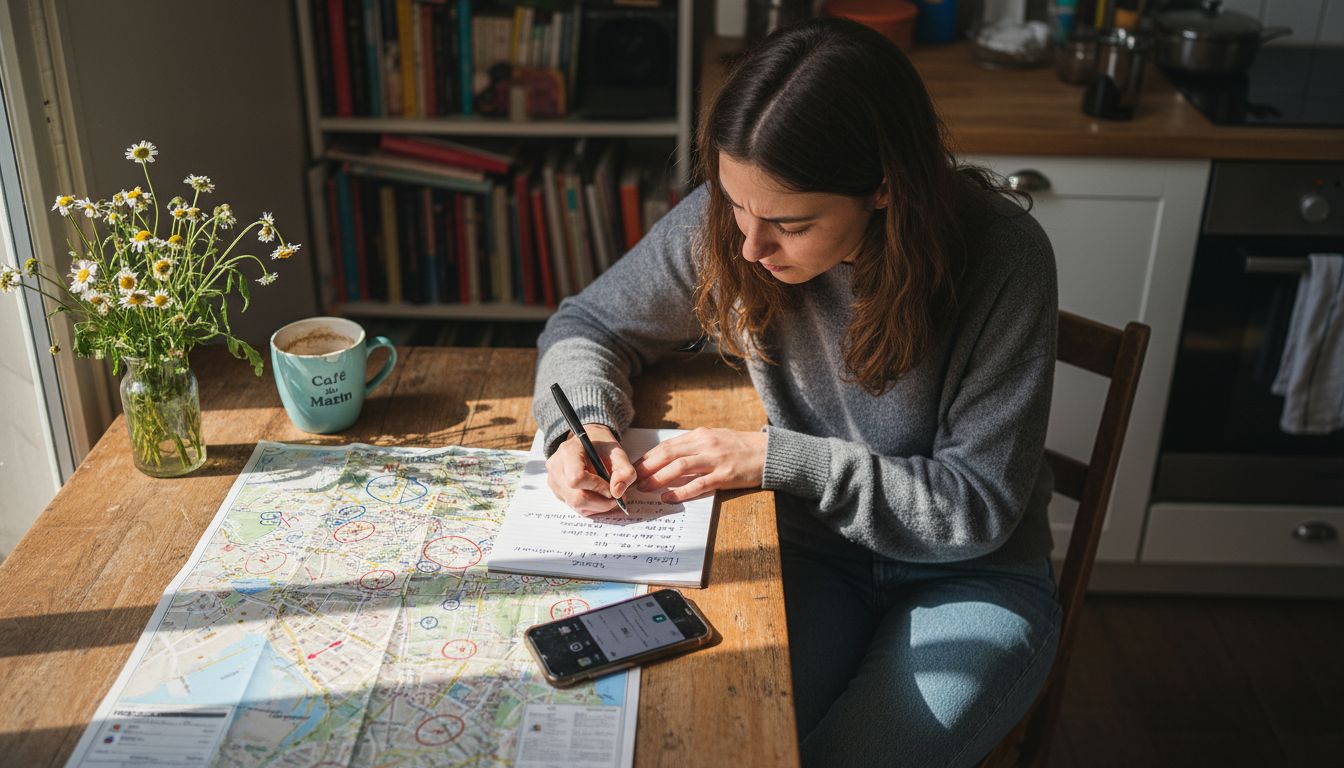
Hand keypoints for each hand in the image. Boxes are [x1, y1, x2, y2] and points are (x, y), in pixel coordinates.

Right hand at [545, 424, 636, 516]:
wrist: (586, 442)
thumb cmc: (600, 445)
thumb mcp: (617, 451)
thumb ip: (623, 470)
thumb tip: (617, 492)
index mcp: (568, 452)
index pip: (577, 478)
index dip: (597, 487)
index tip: (612, 488)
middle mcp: (556, 468)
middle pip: (576, 498)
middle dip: (601, 502)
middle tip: (617, 499)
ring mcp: (554, 481)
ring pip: (576, 506)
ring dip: (598, 506)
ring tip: (610, 497)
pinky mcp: (557, 492)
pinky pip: (575, 507)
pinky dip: (591, 507)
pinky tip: (599, 497)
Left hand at [633, 428, 766, 502]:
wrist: (769, 452)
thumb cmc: (740, 447)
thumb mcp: (715, 439)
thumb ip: (694, 447)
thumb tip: (669, 458)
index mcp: (700, 435)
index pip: (666, 445)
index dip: (648, 457)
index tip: (633, 468)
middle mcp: (705, 444)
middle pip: (668, 454)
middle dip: (646, 467)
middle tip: (631, 479)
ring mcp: (715, 460)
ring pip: (679, 467)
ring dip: (658, 478)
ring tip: (644, 488)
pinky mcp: (725, 476)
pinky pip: (698, 484)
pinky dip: (680, 491)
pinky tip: (667, 497)